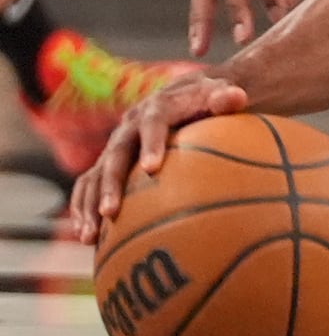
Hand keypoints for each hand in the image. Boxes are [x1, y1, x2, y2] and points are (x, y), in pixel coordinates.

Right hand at [69, 74, 248, 242]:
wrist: (184, 96)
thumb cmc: (208, 101)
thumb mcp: (219, 95)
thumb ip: (226, 98)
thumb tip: (237, 98)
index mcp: (157, 108)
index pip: (153, 123)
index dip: (151, 143)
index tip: (152, 168)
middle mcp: (129, 127)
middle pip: (115, 153)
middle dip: (111, 183)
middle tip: (112, 212)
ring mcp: (115, 147)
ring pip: (95, 175)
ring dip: (89, 205)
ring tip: (89, 237)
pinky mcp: (108, 163)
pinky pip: (89, 187)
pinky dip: (83, 210)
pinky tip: (88, 240)